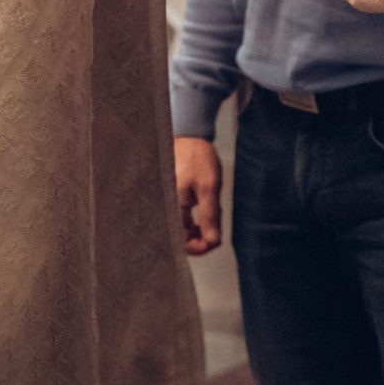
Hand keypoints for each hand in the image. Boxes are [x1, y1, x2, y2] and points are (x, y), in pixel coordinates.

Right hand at [173, 135, 223, 255]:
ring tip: (213, 211)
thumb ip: (210, 215)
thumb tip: (214, 241)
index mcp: (172, 207)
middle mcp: (166, 208)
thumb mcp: (209, 187)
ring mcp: (169, 204)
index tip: (216, 241)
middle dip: (202, 236)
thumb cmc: (197, 157)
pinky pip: (183, 218)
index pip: (181, 242)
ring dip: (201, 227)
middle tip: (217, 226)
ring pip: (184, 228)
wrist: (190, 137)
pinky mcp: (172, 200)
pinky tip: (206, 205)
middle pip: (182, 238)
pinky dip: (197, 218)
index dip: (200, 247)